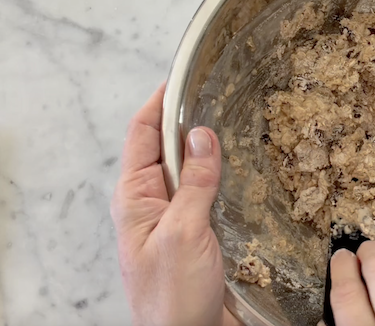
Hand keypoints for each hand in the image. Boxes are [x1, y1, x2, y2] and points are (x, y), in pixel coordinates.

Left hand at [110, 84, 240, 325]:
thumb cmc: (171, 297)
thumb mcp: (182, 232)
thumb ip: (193, 183)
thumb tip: (201, 135)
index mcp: (135, 197)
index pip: (142, 134)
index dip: (160, 102)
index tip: (181, 78)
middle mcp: (151, 202)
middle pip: (166, 147)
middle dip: (188, 120)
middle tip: (217, 95)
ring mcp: (174, 217)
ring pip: (189, 169)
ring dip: (208, 149)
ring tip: (233, 124)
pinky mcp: (195, 231)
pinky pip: (205, 192)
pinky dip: (220, 175)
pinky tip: (239, 168)